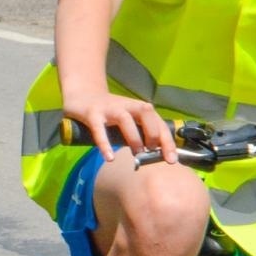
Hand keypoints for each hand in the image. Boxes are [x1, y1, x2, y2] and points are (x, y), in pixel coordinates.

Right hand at [62, 90, 178, 163]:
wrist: (83, 94)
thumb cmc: (111, 113)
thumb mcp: (130, 121)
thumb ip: (141, 135)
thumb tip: (154, 157)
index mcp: (139, 108)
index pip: (159, 123)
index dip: (167, 141)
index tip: (171, 160)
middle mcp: (127, 106)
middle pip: (146, 114)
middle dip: (153, 134)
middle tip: (152, 152)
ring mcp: (109, 109)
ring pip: (125, 119)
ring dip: (134, 138)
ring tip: (136, 154)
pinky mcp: (92, 114)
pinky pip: (99, 129)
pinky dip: (105, 144)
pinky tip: (109, 158)